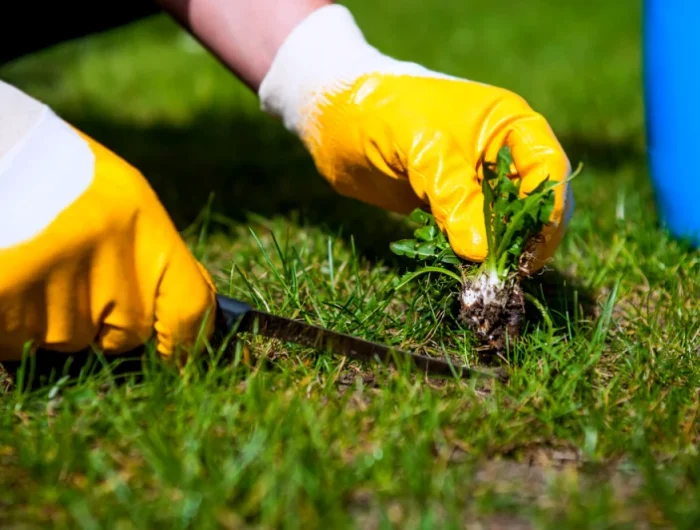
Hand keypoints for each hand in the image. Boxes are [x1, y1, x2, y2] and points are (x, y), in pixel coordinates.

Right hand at [0, 82, 215, 361]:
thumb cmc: (56, 172)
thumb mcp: (121, 198)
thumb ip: (151, 258)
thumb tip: (182, 322)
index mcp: (142, 223)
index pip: (189, 308)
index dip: (187, 341)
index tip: (179, 355)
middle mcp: (107, 255)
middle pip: (124, 333)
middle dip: (103, 321)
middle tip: (72, 272)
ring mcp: (54, 278)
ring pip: (66, 339)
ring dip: (50, 318)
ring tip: (33, 260)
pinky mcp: (5, 293)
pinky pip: (17, 340)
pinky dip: (12, 320)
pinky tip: (10, 272)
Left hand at [258, 4, 572, 270]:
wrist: (333, 118)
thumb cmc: (381, 113)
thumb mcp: (422, 148)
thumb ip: (454, 196)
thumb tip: (481, 253)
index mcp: (509, 124)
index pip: (549, 171)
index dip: (547, 213)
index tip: (530, 252)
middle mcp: (500, 152)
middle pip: (533, 203)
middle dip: (524, 237)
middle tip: (505, 273)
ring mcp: (475, 179)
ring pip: (504, 222)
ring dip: (497, 250)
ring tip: (482, 276)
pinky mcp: (450, 201)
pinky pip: (472, 232)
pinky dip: (470, 252)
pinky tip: (461, 267)